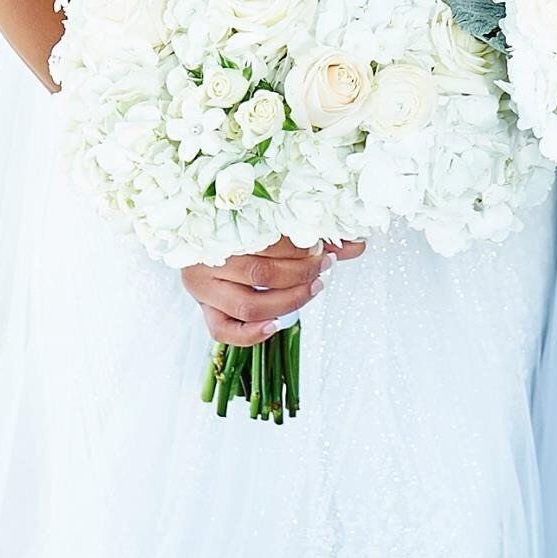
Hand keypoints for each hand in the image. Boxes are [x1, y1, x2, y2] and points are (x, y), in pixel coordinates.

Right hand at [180, 235, 364, 346]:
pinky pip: (224, 331)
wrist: (198, 232)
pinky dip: (252, 334)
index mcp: (219, 231)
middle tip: (325, 266)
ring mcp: (202, 289)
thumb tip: (359, 245)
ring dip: (289, 301)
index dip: (301, 249)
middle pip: (261, 275)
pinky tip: (277, 325)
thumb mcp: (271, 223)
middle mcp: (207, 261)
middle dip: (301, 273)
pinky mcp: (204, 310)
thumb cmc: (240, 225)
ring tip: (314, 287)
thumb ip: (312, 234)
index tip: (325, 248)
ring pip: (248, 306)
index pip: (268, 243)